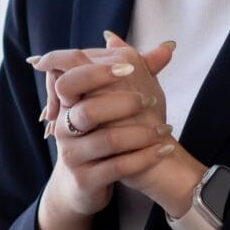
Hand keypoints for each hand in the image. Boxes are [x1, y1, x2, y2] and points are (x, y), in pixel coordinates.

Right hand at [28, 30, 178, 218]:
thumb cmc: (101, 135)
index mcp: (67, 104)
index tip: (127, 69)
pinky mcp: (85, 180)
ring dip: (141, 133)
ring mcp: (72, 156)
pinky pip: (117, 167)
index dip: (96, 71)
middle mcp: (63, 128)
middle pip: (87, 109)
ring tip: (164, 129)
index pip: (68, 77)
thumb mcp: (113, 103)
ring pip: (107, 140)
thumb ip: (139, 73)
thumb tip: (167, 47)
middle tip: (150, 100)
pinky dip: (145, 157)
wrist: (83, 183)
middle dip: (123, 102)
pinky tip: (164, 149)